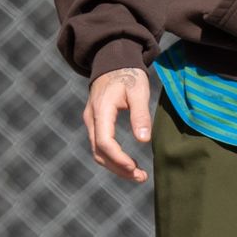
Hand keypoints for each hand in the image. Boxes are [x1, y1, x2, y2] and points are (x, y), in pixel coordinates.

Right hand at [84, 67, 152, 182]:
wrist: (113, 60)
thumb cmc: (128, 74)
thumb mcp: (138, 91)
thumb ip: (140, 114)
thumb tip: (144, 140)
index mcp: (101, 110)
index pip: (104, 142)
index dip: (118, 159)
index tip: (134, 168)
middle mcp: (91, 119)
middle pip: (99, 152)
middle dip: (118, 168)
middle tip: (140, 177)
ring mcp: (91, 121)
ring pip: (98, 152)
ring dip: (115, 166)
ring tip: (137, 174)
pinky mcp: (96, 122)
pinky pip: (100, 145)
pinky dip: (113, 157)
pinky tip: (128, 162)